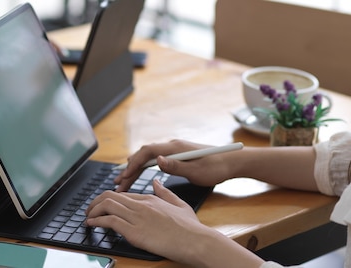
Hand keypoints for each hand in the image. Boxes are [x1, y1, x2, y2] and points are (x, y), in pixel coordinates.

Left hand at [86, 179, 205, 263]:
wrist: (196, 242)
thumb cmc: (191, 228)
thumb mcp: (179, 204)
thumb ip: (165, 192)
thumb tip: (156, 181)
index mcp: (150, 198)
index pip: (122, 195)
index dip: (107, 200)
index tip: (101, 207)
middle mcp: (141, 205)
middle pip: (109, 196)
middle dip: (94, 203)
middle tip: (89, 211)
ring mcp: (137, 217)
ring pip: (106, 205)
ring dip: (92, 211)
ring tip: (87, 218)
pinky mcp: (135, 232)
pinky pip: (110, 221)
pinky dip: (97, 221)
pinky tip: (91, 225)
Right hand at [114, 139, 233, 191]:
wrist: (232, 162)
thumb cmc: (216, 167)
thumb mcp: (197, 171)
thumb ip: (176, 166)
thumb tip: (158, 161)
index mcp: (174, 148)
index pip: (147, 152)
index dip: (133, 164)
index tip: (124, 177)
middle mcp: (171, 146)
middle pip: (144, 156)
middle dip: (129, 170)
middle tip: (118, 184)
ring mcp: (173, 151)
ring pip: (147, 159)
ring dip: (134, 170)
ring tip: (123, 182)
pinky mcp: (176, 157)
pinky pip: (154, 161)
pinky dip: (143, 169)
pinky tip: (137, 176)